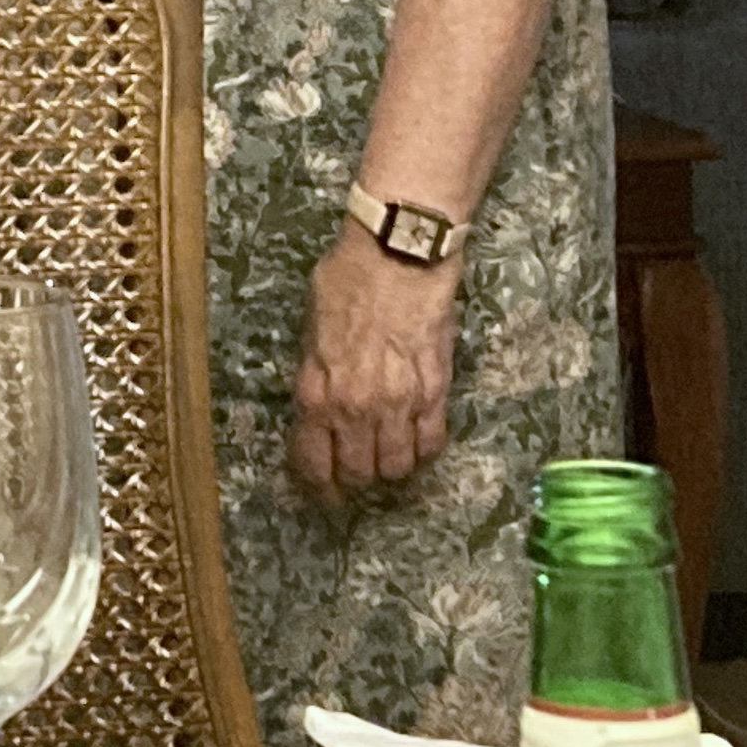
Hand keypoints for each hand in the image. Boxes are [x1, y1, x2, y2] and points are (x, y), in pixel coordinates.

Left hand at [290, 229, 463, 495]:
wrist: (398, 255)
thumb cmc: (346, 280)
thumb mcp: (311, 328)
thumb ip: (315, 372)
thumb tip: (318, 400)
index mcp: (316, 392)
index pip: (312, 462)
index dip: (316, 485)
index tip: (320, 491)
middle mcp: (354, 409)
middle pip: (357, 474)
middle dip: (353, 482)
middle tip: (355, 478)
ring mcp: (398, 406)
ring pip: (396, 468)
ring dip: (390, 470)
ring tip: (386, 461)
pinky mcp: (435, 394)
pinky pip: (431, 444)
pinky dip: (423, 452)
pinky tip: (416, 443)